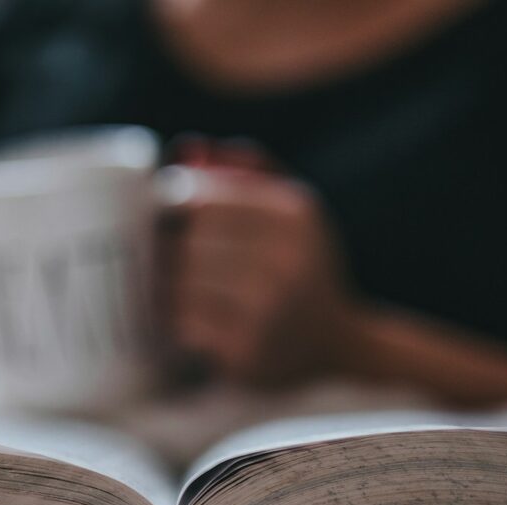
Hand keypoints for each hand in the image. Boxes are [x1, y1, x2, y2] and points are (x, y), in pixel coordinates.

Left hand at [163, 151, 356, 385]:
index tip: (170, 221)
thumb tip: (186, 150)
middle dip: (170, 249)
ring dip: (169, 286)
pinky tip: (192, 318)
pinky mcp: (246, 351)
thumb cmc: (302, 267)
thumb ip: (245, 170)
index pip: (199, 197)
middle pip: (187, 240)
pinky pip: (182, 323)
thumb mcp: (293, 209)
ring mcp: (266, 309)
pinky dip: (177, 320)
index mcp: (292, 214)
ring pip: (180, 282)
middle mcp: (284, 259)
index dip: (170, 207)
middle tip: (170, 259)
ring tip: (180, 289)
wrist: (337, 345)